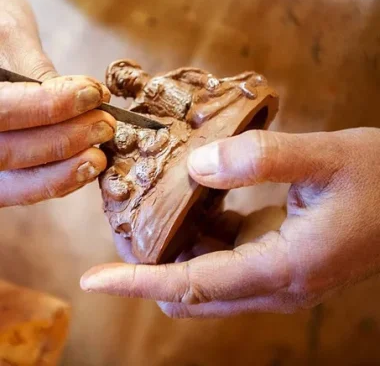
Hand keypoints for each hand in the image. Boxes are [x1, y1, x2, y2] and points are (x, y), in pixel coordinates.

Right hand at [0, 0, 115, 206]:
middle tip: (105, 124)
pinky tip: (85, 166)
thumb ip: (36, 70)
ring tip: (100, 151)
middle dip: (63, 141)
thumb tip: (83, 98)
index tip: (91, 94)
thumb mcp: (7, 31)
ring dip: (63, 169)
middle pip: (7, 152)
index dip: (48, 106)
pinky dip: (55, 180)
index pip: (0, 109)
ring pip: (14, 181)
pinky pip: (21, 188)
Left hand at [81, 127, 379, 318]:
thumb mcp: (325, 157)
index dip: (139, 283)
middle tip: (127, 219)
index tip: (95, 279)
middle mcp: (275, 284)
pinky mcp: (278, 259)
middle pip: (192, 291)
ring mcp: (277, 275)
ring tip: (157, 201)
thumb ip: (261, 160)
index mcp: (283, 268)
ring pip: (206, 276)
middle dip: (151, 264)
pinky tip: (199, 197)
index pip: (194, 287)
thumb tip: (195, 167)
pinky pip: (225, 257)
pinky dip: (201, 234)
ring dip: (176, 246)